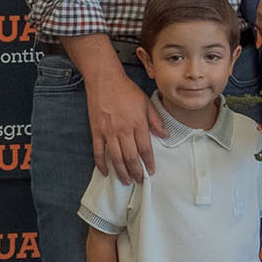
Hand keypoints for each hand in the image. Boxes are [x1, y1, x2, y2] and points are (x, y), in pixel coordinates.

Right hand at [86, 69, 161, 183]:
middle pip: (130, 157)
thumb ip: (156, 120)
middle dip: (136, 171)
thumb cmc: (127, 91)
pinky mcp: (96, 131)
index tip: (151, 171)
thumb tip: (165, 135)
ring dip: (121, 172)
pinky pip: (98, 152)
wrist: (105, 80)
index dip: (148, 162)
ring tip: (126, 181)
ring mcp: (108, 132)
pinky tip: (106, 172)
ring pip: (115, 158)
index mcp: (137, 123)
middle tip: (139, 181)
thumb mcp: (147, 103)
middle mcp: (123, 130)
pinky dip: (101, 164)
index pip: (145, 148)